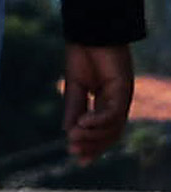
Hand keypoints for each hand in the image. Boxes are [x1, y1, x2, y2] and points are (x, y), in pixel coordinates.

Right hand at [63, 42, 133, 165]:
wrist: (90, 32)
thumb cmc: (83, 55)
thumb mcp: (75, 87)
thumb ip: (74, 108)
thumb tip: (68, 131)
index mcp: (108, 101)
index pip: (104, 131)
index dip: (93, 146)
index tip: (78, 159)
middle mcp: (119, 102)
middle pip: (111, 133)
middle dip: (93, 146)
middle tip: (74, 153)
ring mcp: (123, 96)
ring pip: (113, 127)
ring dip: (93, 136)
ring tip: (73, 138)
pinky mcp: (123, 89)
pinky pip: (112, 112)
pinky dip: (98, 121)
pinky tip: (82, 123)